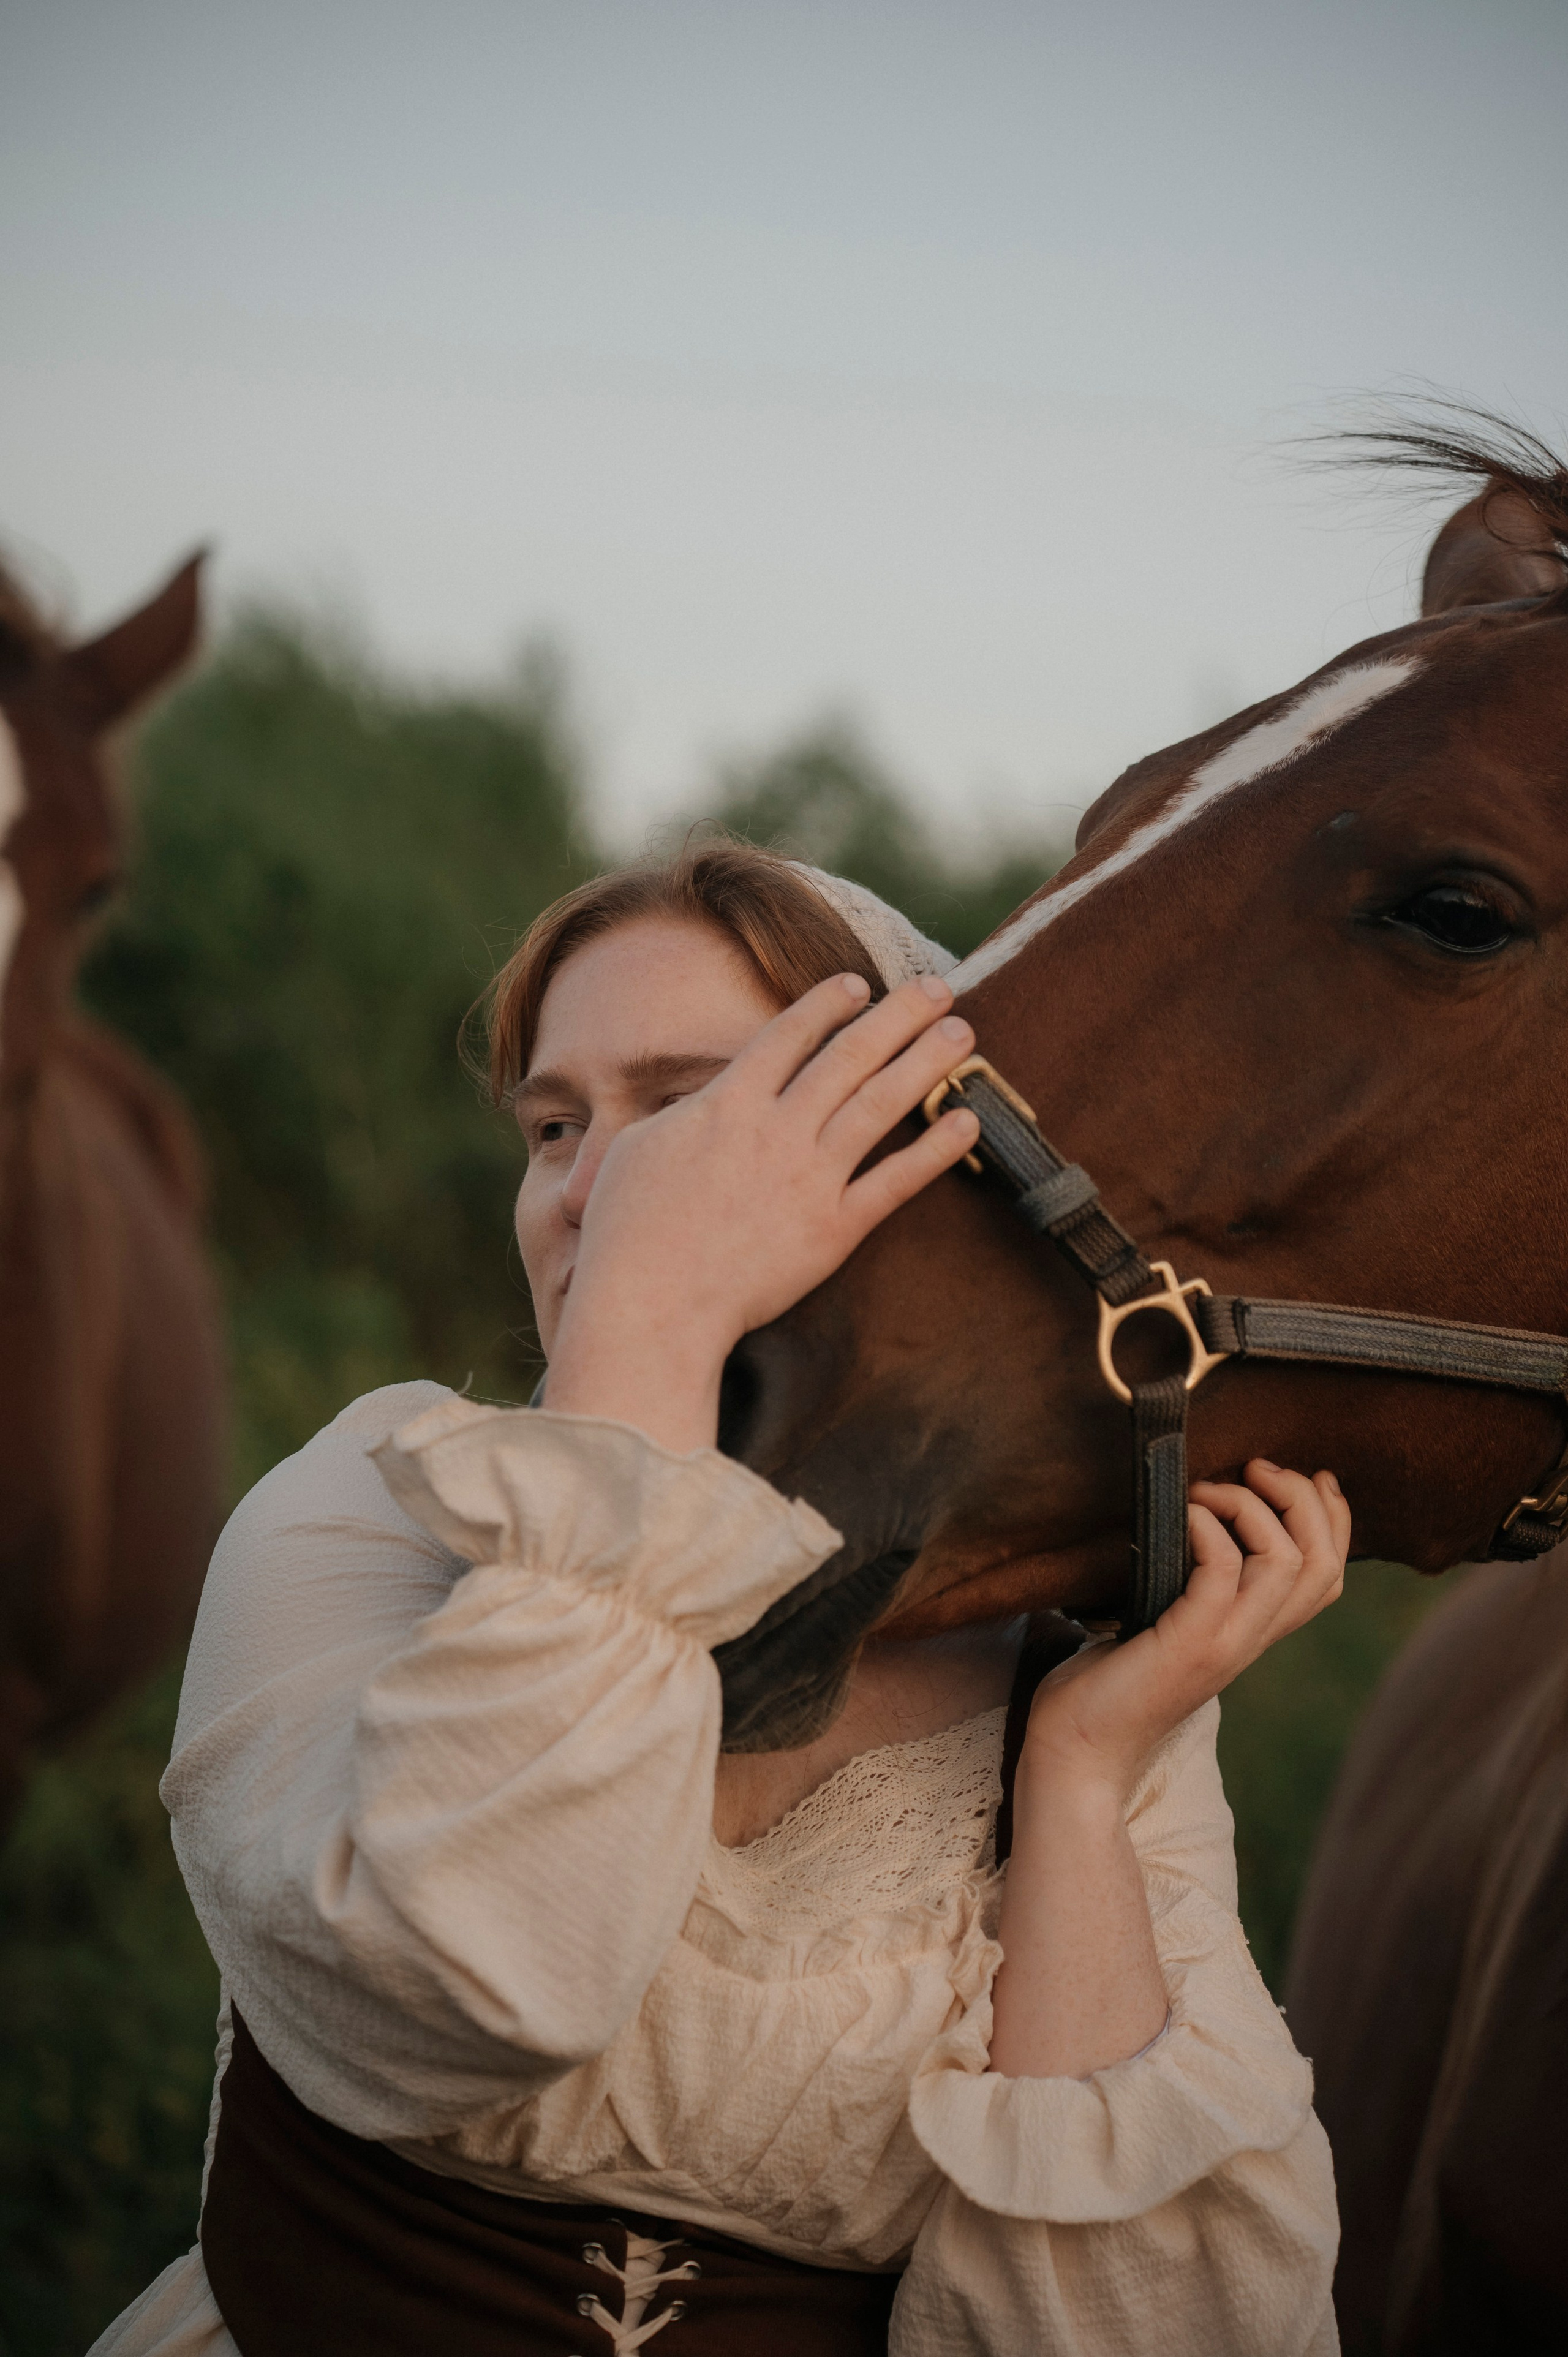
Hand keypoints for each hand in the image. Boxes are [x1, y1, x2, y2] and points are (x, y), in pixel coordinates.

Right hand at [545, 971, 980, 1448]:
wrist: (650, 1304)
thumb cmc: (627, 1232)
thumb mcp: (638, 1149)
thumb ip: (683, 1116)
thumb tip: (704, 1100)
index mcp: (727, 1104)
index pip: (788, 1035)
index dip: (826, 1004)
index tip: (856, 983)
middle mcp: (777, 1129)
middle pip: (849, 1055)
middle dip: (897, 1015)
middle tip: (936, 988)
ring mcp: (810, 1178)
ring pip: (880, 1103)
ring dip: (925, 1062)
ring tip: (961, 1032)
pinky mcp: (833, 1230)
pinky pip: (895, 1182)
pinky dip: (936, 1151)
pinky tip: (967, 1120)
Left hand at [1018, 1461, 1349, 1804]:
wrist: (1077, 1752)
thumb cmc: (1107, 1681)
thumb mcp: (1165, 1621)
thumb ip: (1192, 1584)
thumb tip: (1189, 1516)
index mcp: (1254, 1632)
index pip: (1328, 1576)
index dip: (1334, 1519)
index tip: (1313, 1474)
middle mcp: (1251, 1638)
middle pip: (1324, 1563)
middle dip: (1303, 1499)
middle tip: (1255, 1468)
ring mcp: (1225, 1642)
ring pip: (1289, 1562)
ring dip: (1250, 1506)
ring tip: (1205, 1490)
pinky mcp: (1188, 1643)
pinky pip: (1222, 1569)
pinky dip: (1206, 1527)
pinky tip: (1178, 1515)